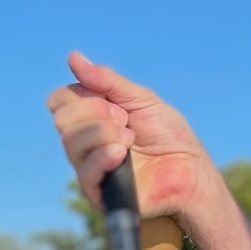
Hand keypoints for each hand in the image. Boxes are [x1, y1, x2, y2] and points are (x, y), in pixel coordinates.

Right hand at [45, 51, 218, 228]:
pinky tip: (121, 156)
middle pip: (62, 119)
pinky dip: (103, 156)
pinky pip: (85, 171)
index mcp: (89, 118)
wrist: (191, 171)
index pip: (60, 100)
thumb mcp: (140, 99)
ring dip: (104, 133)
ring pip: (70, 142)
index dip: (83, 96)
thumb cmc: (169, 136)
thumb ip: (106, 80)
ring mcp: (89, 168)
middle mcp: (83, 143)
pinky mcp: (99, 192)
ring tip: (130, 140)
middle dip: (97, 114)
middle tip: (126, 123)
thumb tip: (73, 57)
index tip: (117, 105)